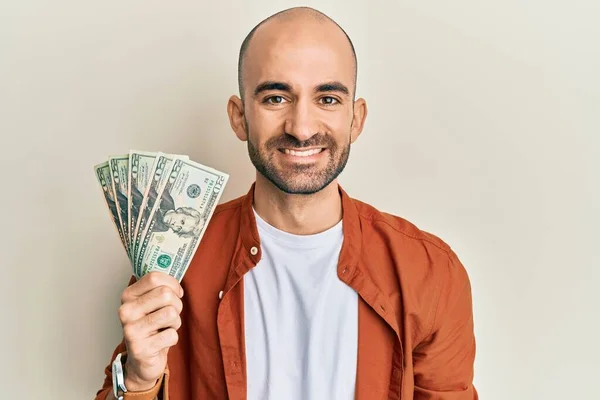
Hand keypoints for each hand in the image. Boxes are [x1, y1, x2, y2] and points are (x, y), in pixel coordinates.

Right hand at [118, 272, 183, 390]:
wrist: (142, 360)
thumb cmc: (152, 326)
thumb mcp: (151, 303)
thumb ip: (160, 287)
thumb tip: (177, 270)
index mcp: (127, 296)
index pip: (154, 278)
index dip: (172, 284)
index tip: (175, 292)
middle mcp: (125, 311)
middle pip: (166, 294)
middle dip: (176, 305)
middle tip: (170, 315)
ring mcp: (131, 331)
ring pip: (171, 314)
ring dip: (175, 322)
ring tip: (164, 328)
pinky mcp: (141, 349)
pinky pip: (172, 335)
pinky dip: (172, 339)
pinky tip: (160, 342)